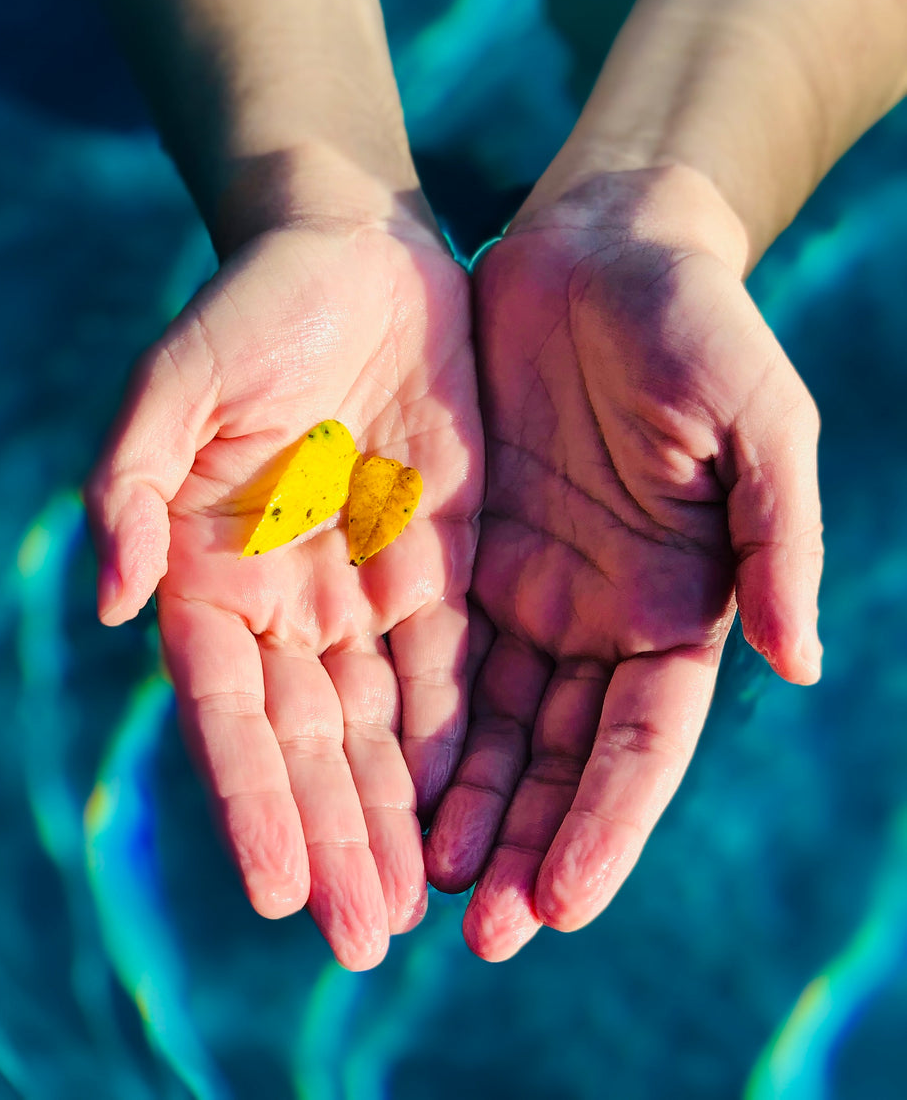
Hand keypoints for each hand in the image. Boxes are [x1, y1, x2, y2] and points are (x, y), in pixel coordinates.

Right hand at [85, 216, 481, 969]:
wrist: (356, 255)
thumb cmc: (251, 306)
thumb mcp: (177, 375)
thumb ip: (129, 479)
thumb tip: (109, 601)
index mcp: (207, 568)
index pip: (225, 708)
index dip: (250, 796)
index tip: (275, 886)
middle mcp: (282, 599)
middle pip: (307, 741)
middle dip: (333, 836)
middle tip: (360, 936)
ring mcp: (360, 590)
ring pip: (378, 728)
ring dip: (394, 817)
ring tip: (417, 908)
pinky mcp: (439, 566)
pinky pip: (449, 672)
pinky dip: (455, 745)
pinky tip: (474, 810)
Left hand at [426, 166, 822, 959]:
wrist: (604, 248)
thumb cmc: (698, 325)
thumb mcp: (759, 423)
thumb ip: (776, 538)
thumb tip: (804, 662)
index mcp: (680, 604)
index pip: (641, 744)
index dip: (605, 824)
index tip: (561, 904)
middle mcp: (603, 615)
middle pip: (559, 758)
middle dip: (525, 842)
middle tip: (476, 931)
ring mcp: (532, 587)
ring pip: (490, 724)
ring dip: (462, 803)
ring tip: (420, 878)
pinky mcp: (466, 548)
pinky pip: (432, 649)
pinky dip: (412, 719)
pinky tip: (376, 773)